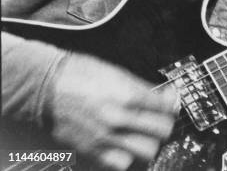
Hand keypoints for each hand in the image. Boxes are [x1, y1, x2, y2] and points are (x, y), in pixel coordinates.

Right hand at [45, 52, 177, 170]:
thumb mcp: (115, 71)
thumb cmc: (79, 74)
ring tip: (143, 133)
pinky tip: (125, 144)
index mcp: (127, 94)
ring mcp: (107, 138)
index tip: (170, 100)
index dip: (172, 102)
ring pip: (147, 151)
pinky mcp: (93, 152)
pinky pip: (123, 163)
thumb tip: (162, 95)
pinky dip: (128, 156)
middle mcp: (120, 118)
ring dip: (149, 141)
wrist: (47, 87)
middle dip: (165, 123)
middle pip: (162, 131)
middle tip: (159, 117)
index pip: (165, 106)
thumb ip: (141, 87)